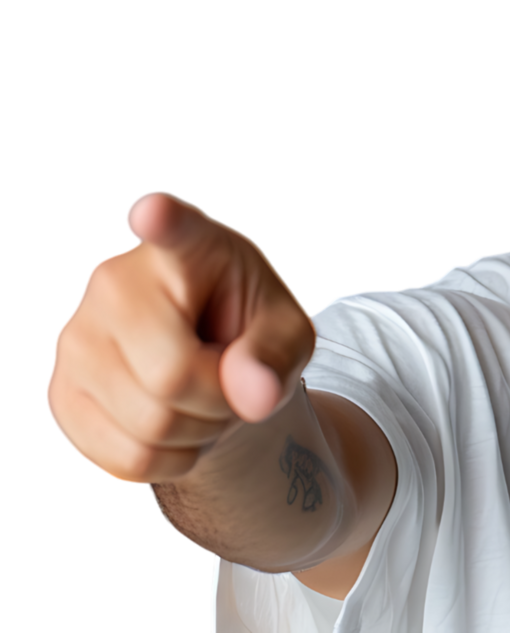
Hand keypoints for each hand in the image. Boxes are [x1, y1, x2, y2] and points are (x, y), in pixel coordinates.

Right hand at [46, 191, 315, 483]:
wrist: (206, 367)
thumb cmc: (251, 334)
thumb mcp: (287, 334)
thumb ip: (277, 355)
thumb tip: (253, 394)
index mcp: (187, 247)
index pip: (172, 229)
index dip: (162, 221)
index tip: (154, 211)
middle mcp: (114, 282)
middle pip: (172, 376)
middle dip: (220, 401)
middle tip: (230, 382)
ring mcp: (76, 337)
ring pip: (148, 426)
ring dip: (197, 433)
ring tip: (202, 398)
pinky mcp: (60, 393)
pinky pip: (125, 458)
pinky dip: (168, 460)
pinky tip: (172, 422)